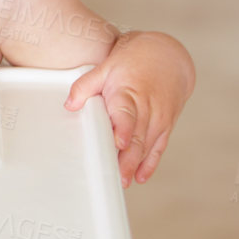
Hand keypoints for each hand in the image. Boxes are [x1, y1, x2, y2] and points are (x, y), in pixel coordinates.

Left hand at [65, 30, 195, 187]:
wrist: (168, 57)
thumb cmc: (134, 61)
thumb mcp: (106, 66)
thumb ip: (85, 85)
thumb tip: (70, 104)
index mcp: (130, 92)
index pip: (127, 113)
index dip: (124, 129)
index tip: (119, 143)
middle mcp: (148, 108)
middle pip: (138, 136)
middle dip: (128, 158)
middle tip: (116, 176)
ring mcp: (159, 119)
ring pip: (148, 145)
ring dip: (136, 164)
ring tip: (123, 181)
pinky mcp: (165, 126)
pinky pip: (158, 148)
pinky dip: (150, 163)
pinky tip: (140, 177)